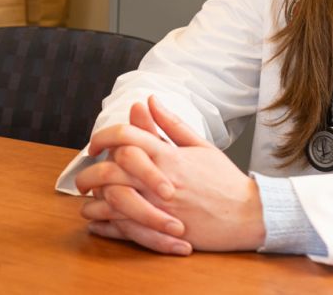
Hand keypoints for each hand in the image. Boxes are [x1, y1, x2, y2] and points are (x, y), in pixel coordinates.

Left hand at [74, 95, 265, 254]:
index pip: (126, 137)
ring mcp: (161, 207)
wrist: (250, 215)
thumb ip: (171, 124)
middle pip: (111, 169)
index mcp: (169, 156)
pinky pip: (125, 230)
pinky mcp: (164, 232)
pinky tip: (97, 223)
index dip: (103, 137)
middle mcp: (161, 180)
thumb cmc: (225, 180)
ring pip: (113, 201)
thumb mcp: (201, 146)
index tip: (95, 145)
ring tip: (87, 201)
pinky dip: (106, 226)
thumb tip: (149, 99)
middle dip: (89, 173)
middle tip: (82, 179)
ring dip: (93, 202)